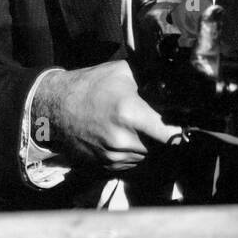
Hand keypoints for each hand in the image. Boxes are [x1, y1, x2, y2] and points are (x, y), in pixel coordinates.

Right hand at [32, 61, 180, 172]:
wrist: (53, 107)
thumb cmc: (88, 86)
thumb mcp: (123, 72)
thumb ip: (152, 78)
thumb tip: (178, 80)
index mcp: (130, 113)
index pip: (172, 133)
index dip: (181, 128)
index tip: (183, 123)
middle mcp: (123, 139)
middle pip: (161, 145)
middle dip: (162, 134)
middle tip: (154, 120)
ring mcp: (113, 155)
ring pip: (147, 154)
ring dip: (148, 144)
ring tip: (133, 125)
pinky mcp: (106, 165)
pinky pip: (132, 162)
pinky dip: (133, 151)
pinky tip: (122, 134)